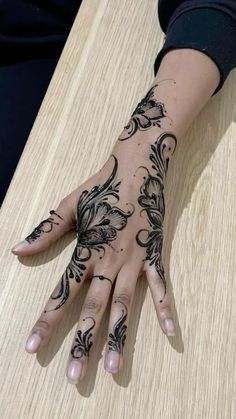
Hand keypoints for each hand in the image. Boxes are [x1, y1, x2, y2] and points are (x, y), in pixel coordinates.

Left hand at [11, 83, 176, 383]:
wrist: (137, 169)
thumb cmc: (101, 187)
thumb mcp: (69, 206)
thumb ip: (46, 231)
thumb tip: (16, 249)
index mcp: (87, 250)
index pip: (63, 291)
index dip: (47, 319)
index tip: (33, 345)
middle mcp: (110, 261)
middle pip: (93, 307)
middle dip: (82, 342)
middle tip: (75, 375)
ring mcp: (134, 261)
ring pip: (124, 305)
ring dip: (119, 337)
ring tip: (114, 368)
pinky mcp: (154, 257)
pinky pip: (160, 288)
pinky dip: (164, 310)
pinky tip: (168, 335)